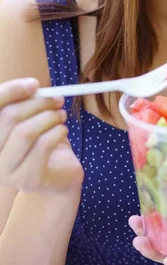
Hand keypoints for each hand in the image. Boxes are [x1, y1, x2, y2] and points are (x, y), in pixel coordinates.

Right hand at [0, 78, 83, 192]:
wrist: (59, 175)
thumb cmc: (42, 143)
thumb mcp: (30, 119)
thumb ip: (25, 103)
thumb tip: (32, 86)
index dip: (11, 91)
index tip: (34, 84)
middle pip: (10, 117)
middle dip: (39, 103)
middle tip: (57, 100)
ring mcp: (6, 172)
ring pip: (26, 132)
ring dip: (50, 118)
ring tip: (61, 116)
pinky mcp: (27, 180)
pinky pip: (43, 146)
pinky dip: (58, 132)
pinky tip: (63, 131)